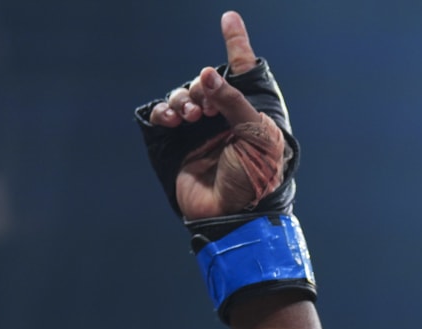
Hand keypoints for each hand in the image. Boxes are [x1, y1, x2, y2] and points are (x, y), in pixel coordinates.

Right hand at [146, 11, 289, 219]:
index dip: (236, 44)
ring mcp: (201, 132)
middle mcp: (226, 119)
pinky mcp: (179, 146)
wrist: (235, 215)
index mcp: (251, 114)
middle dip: (201, 87)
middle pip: (205, 82)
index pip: (242, 73)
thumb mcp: (255, 135)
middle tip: (203, 107)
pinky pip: (165, 116)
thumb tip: (206, 74)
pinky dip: (164, 112)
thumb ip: (232, 101)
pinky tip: (170, 119)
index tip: (229, 19)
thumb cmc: (257, 178)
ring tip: (187, 116)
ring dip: (182, 99)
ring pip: (183, 96)